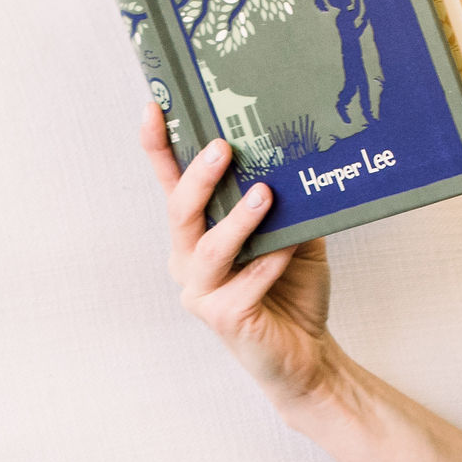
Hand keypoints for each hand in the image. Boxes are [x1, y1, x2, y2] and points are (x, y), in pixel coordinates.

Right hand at [144, 103, 339, 410]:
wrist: (307, 353)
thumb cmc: (293, 290)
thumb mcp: (294, 234)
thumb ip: (286, 201)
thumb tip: (294, 154)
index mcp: (197, 234)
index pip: (172, 185)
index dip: (159, 149)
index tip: (154, 108)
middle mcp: (188, 261)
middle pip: (180, 212)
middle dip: (199, 177)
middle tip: (225, 147)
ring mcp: (201, 292)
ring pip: (209, 249)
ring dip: (237, 220)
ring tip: (265, 194)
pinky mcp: (223, 318)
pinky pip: (244, 283)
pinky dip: (268, 263)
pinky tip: (287, 250)